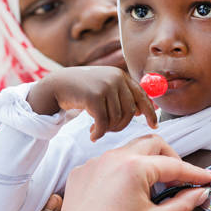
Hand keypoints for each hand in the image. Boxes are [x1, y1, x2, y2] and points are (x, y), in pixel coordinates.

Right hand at [28, 66, 157, 140]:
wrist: (57, 85)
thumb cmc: (82, 90)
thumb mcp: (104, 87)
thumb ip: (121, 95)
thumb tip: (140, 112)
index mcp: (120, 76)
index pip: (142, 96)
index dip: (149, 112)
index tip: (154, 126)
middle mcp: (115, 78)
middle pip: (129, 111)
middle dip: (120, 126)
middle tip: (107, 129)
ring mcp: (105, 85)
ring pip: (117, 118)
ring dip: (107, 129)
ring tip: (97, 129)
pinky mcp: (94, 96)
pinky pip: (103, 122)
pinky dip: (99, 132)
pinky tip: (92, 134)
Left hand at [52, 135, 210, 210]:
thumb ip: (182, 204)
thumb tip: (198, 194)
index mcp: (135, 167)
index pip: (174, 164)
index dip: (194, 172)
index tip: (206, 178)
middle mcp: (114, 157)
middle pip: (152, 143)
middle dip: (170, 157)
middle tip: (180, 177)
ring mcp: (96, 161)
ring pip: (129, 149)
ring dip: (146, 162)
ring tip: (153, 186)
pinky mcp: (84, 170)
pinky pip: (108, 161)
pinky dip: (122, 170)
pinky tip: (126, 191)